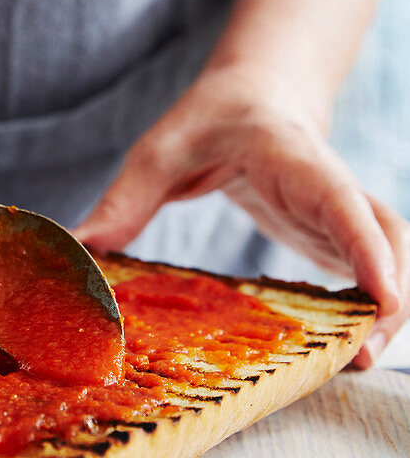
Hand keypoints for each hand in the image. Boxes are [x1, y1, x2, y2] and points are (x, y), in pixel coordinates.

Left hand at [74, 63, 408, 366]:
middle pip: (386, 236)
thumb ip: (125, 198)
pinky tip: (345, 347)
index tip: (382, 297)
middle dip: (390, 294)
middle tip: (363, 355)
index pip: (339, 198)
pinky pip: (367, 270)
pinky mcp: (334, 234)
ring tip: (356, 362)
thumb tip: (78, 250)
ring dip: (385, 308)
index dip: (366, 248)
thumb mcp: (160, 148)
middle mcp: (329, 185)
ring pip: (388, 256)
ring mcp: (338, 212)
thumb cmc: (213, 116)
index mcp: (290, 155)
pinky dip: (367, 308)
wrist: (257, 95)